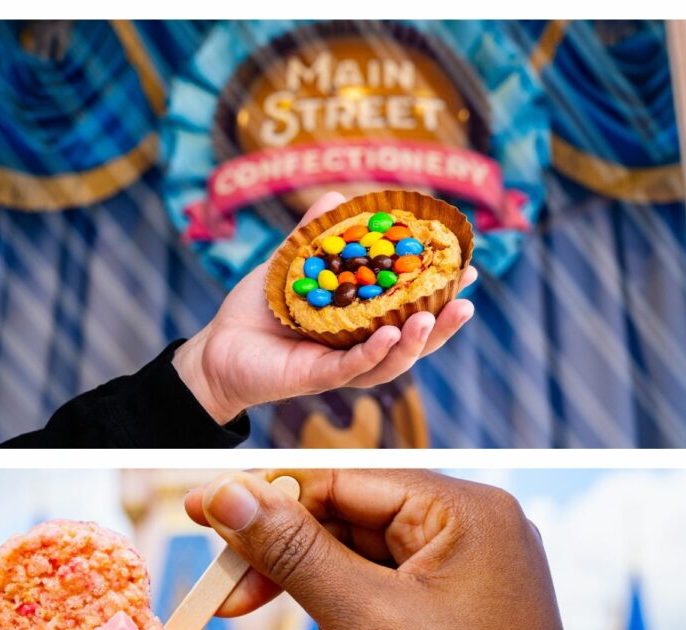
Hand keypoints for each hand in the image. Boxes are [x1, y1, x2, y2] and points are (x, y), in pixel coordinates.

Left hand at [172, 193, 475, 423]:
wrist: (217, 347)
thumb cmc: (257, 309)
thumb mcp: (289, 265)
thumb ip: (314, 236)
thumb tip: (337, 195)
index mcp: (360, 320)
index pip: (409, 307)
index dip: (440, 292)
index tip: (469, 268)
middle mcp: (357, 346)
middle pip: (412, 340)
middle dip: (443, 323)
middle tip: (468, 299)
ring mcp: (339, 365)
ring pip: (390, 360)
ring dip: (416, 342)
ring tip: (434, 318)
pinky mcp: (316, 378)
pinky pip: (351, 368)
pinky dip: (374, 354)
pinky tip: (390, 337)